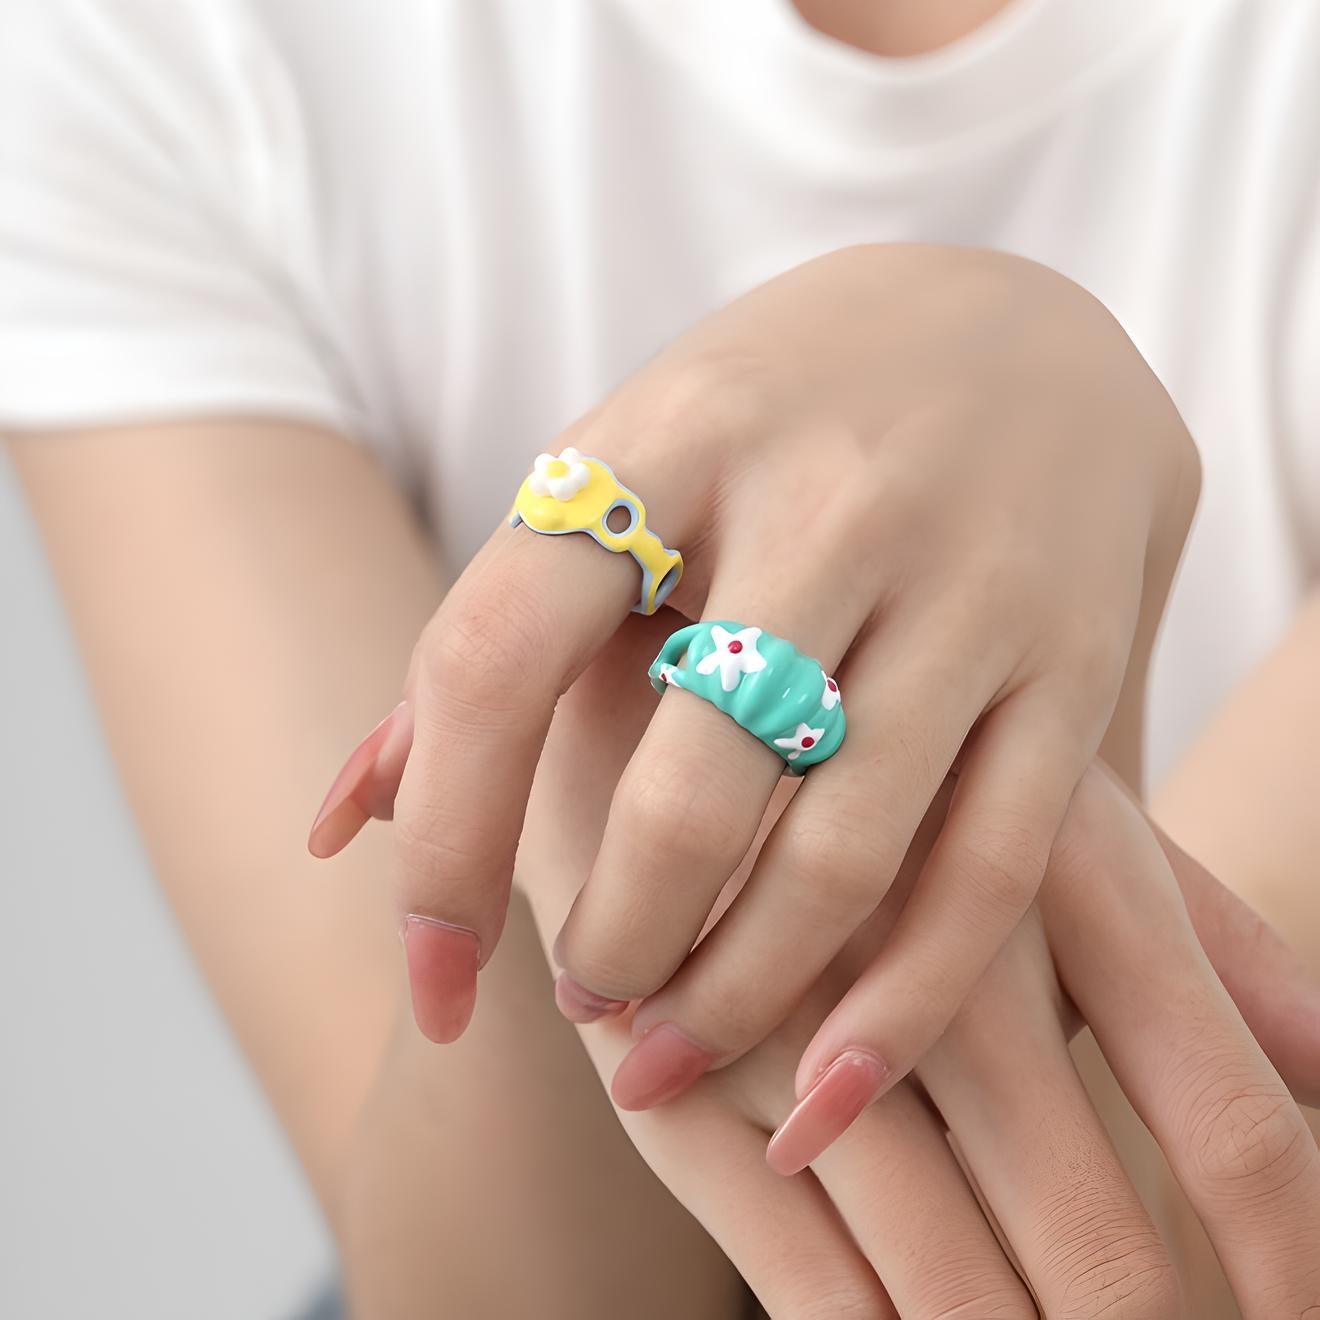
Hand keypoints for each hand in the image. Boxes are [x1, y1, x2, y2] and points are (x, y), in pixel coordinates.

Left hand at [309, 243, 1198, 1077]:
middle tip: (587, 1005)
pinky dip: (898, 1007)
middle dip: (613, 940)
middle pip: (684, 790)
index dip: (440, 844)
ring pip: (837, 854)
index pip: (497, 656)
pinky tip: (820, 1087)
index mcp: (663, 439)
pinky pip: (984, 869)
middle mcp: (819, 501)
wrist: (1024, 327)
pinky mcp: (1073, 658)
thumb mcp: (622, 472)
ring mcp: (964, 582)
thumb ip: (486, 638)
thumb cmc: (776, 418)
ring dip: (734, 996)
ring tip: (669, 1053)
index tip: (434, 985)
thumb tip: (337, 826)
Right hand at [519, 618, 1319, 1317]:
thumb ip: (1213, 949)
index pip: (1234, 1124)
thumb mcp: (1066, 823)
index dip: (1296, 1270)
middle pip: (1100, 1250)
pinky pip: (813, 1287)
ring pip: (954, 1294)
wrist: (676, 712)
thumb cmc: (908, 782)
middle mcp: (943, 951)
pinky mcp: (688, 1084)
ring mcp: (804, 1023)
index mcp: (1072, 875)